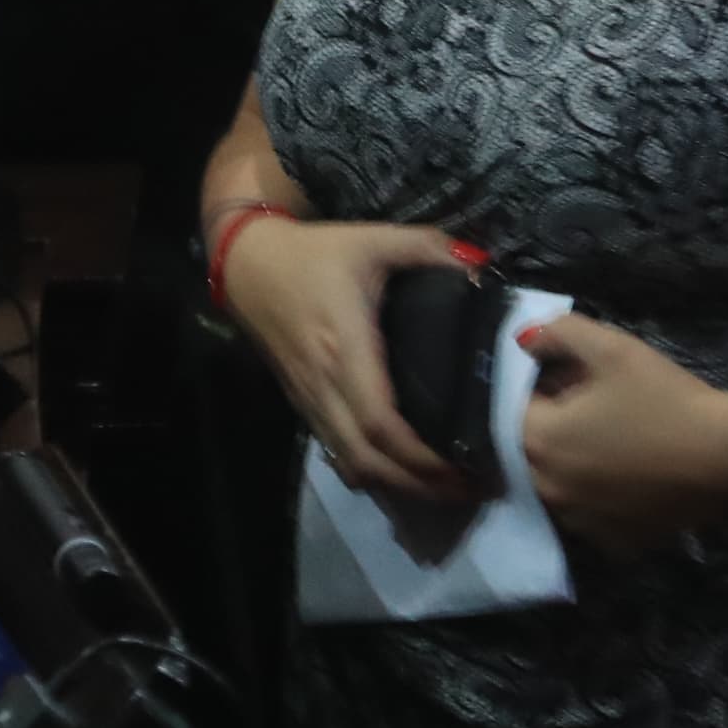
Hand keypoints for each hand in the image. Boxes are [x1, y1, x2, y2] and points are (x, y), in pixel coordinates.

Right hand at [219, 217, 477, 504]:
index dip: (421, 456)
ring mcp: (310, 400)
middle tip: (471, 488)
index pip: (380, 423)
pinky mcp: (303, 405)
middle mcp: (325, 385)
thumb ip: (426, 246)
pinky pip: (338, 454)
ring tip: (445, 486)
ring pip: (351, 464)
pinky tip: (403, 472)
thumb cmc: (313, 254)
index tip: (466, 464)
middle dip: (420, 484)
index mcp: (344, 347)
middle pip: (368, 460)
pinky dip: (372, 473)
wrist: (247, 264)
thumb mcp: (371, 238)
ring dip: (397, 486)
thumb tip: (480, 264)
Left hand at [515, 312, 727, 549]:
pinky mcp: (612, 541)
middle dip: (553, 422)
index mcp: (540, 441)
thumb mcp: (612, 348)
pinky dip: (597, 492)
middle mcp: (549, 489)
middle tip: (594, 403)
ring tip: (613, 436)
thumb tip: (523, 338)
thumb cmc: (666, 399)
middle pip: (532, 448)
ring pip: (558, 482)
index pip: (514, 407)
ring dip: (572, 459)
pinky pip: (589, 511)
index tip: (571, 376)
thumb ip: (559, 333)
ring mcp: (580, 521)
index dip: (540, 387)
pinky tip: (627, 472)